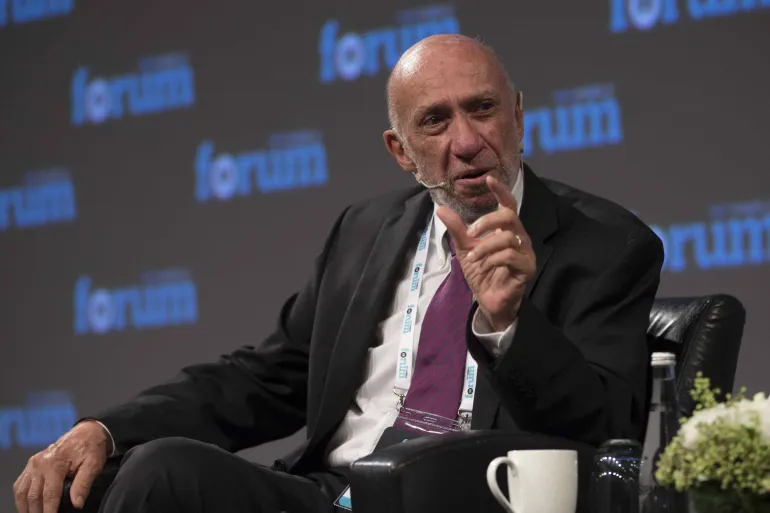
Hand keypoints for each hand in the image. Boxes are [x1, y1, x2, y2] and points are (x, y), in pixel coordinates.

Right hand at [13, 420, 110, 512]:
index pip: (49, 495)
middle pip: (33, 496)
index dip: (49, 511)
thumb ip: (83, 485)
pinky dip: (22, 498)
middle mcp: (39, 464)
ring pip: (22, 492)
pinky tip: (28, 506)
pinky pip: (20, 485)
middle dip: (37, 512)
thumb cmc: (91, 447)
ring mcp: (33, 464)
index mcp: (54, 463)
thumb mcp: (93, 465)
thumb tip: (77, 504)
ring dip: (26, 507)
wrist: (87, 432)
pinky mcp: (31, 464)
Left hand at [436, 175, 535, 330]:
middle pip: (509, 216)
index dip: (501, 191)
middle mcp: (519, 237)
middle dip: (487, 221)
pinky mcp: (527, 267)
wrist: (488, 300)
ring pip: (507, 237)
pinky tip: (485, 267)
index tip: (489, 178)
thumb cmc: (481, 272)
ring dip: (485, 247)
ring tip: (474, 258)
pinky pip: (511, 256)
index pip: (508, 204)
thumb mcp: (465, 248)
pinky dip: (493, 260)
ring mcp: (525, 252)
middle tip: (471, 233)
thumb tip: (441, 209)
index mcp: (506, 229)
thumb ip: (457, 229)